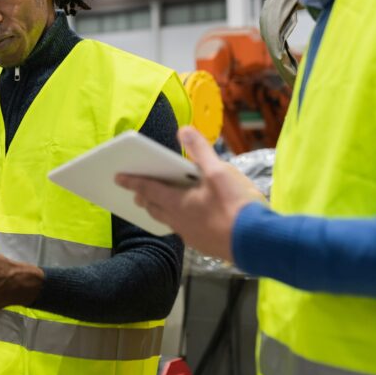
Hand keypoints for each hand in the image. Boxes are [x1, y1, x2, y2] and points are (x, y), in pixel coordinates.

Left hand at [116, 126, 266, 261]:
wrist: (257, 243)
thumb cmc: (236, 207)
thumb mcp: (219, 172)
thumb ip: (200, 151)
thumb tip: (184, 130)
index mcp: (178, 203)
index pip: (147, 189)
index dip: (132, 181)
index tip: (118, 177)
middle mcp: (179, 221)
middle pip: (154, 208)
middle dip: (143, 197)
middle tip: (136, 190)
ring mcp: (190, 235)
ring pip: (167, 220)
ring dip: (159, 209)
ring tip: (156, 202)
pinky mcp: (203, 244)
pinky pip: (182, 229)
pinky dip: (177, 219)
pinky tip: (186, 217)